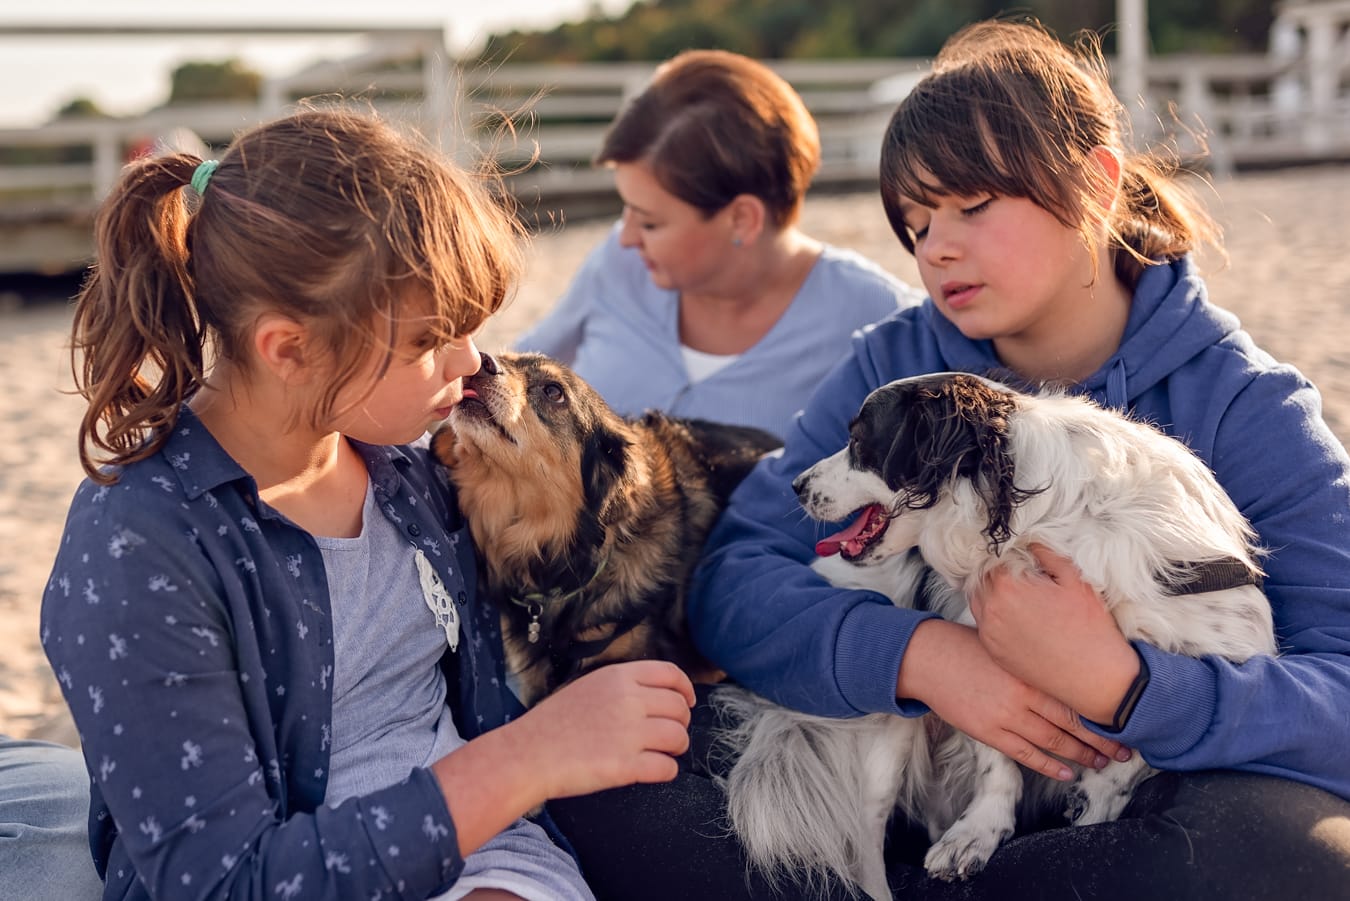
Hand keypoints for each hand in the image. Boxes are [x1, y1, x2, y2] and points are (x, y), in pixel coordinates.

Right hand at [516, 660, 695, 800]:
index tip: (686, 702)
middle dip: (680, 723)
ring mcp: (628, 733)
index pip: (671, 675)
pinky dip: (666, 771)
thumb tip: (656, 695)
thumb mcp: (589, 687)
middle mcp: (628, 700)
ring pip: (678, 738)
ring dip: (676, 748)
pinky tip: (655, 770)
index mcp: (618, 677)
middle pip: (679, 707)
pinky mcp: (626, 766)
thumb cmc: (554, 723)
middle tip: (669, 734)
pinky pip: (666, 768)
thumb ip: (623, 686)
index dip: (685, 689)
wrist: (527, 754)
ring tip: (663, 753)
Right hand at [899, 619, 1129, 780]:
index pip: (1077, 697)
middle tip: (1126, 751)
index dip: (1104, 714)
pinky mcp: (988, 732)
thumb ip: (1037, 658)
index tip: (1126, 722)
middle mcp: (1023, 695)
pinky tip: (1066, 773)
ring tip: (1101, 763)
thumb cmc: (967, 645)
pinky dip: (1048, 766)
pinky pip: (1025, 754)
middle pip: (1073, 723)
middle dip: (1102, 740)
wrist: (929, 658)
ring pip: (1053, 742)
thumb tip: (1071, 665)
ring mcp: (1006, 716)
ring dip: (1081, 756)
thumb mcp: (1008, 644)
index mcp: (1031, 670)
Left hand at [970, 544, 1140, 724]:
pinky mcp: (992, 651)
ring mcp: (989, 632)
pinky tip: (1015, 617)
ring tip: (1017, 595)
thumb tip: (1029, 541)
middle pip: (981, 577)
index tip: (1021, 558)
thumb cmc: (1089, 626)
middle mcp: (991, 608)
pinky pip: (983, 623)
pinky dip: (993, 615)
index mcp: (1007, 585)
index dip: (1007, 554)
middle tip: (1019, 575)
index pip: (992, 557)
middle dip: (997, 572)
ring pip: (978, 600)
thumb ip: (1046, 554)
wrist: (1094, 676)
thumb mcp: (1074, 580)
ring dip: (991, 592)